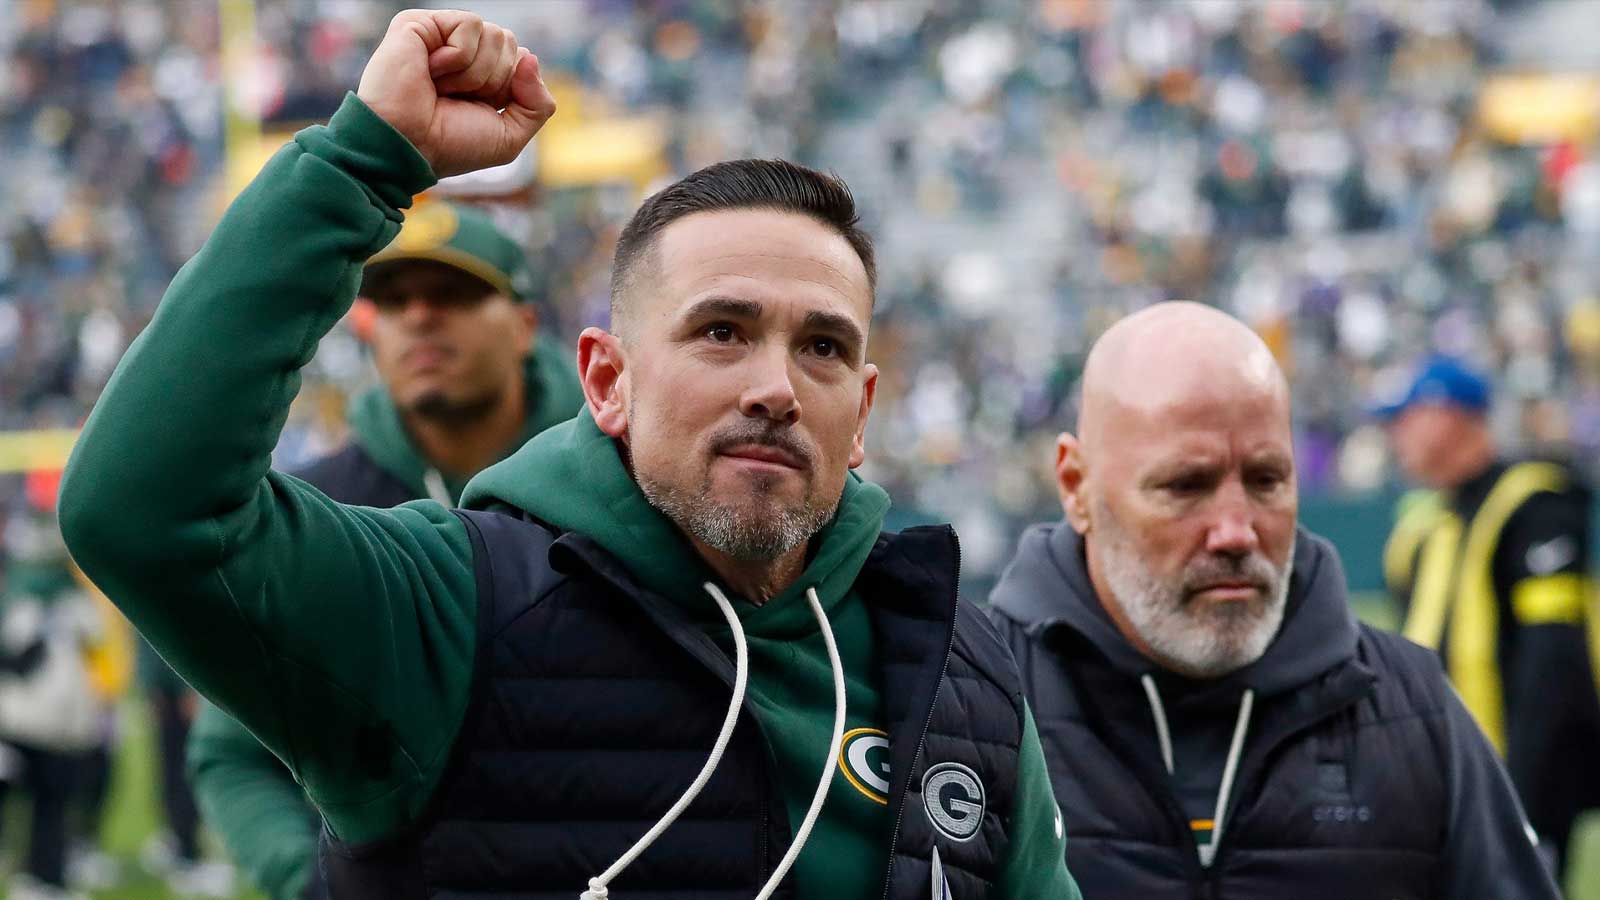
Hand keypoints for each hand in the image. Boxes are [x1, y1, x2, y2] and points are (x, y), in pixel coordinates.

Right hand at [356, 9, 555, 177]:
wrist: (409, 147)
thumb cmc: (451, 145)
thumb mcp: (510, 136)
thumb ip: (538, 104)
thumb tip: (531, 57)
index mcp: (482, 74)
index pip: (521, 60)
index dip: (510, 89)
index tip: (480, 109)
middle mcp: (462, 52)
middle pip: (509, 43)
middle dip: (493, 80)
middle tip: (458, 98)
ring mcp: (440, 35)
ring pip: (494, 34)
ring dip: (473, 73)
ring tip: (441, 88)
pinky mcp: (420, 23)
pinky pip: (470, 24)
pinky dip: (457, 58)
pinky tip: (431, 72)